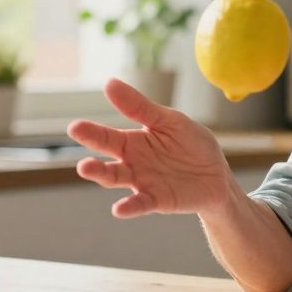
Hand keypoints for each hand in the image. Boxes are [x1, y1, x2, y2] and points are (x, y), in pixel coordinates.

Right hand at [68, 78, 235, 218]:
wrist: (218, 175)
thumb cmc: (191, 145)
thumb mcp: (169, 121)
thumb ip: (141, 108)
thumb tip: (109, 83)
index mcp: (133, 142)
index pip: (107, 136)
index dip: (90, 132)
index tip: (74, 127)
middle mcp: (132, 164)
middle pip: (106, 159)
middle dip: (90, 153)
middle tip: (76, 150)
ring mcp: (142, 183)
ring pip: (116, 179)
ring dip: (101, 175)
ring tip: (85, 167)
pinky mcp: (158, 200)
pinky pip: (140, 203)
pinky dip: (129, 206)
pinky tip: (119, 209)